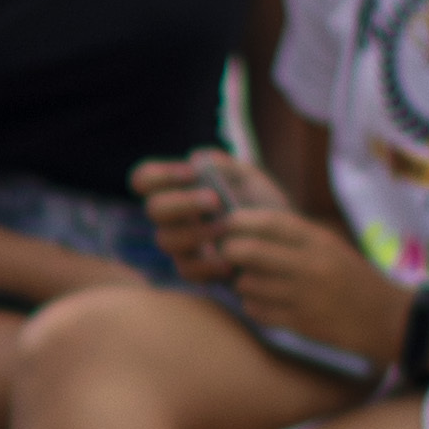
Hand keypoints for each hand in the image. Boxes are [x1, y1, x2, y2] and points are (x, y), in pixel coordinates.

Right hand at [132, 148, 253, 264]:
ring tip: (228, 228)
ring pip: (167, 240)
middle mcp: (171, 217)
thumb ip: (227, 167)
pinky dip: (208, 265)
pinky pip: (186, 270)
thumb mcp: (251, 179)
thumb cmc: (260, 203)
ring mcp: (179, 244)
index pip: (145, 179)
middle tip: (216, 200)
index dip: (160, 175)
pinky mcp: (192, 270)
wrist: (283, 240)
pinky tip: (230, 260)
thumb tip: (199, 158)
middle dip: (183, 203)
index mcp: (177, 188)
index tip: (192, 173)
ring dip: (197, 233)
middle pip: (154, 209)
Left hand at [210, 210, 411, 363]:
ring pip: (248, 284)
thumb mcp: (331, 247)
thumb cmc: (353, 279)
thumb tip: (246, 228)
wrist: (385, 319)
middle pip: (249, 251)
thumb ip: (295, 238)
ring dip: (243, 283)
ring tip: (252, 283)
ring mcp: (304, 296)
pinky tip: (263, 303)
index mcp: (320, 241)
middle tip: (227, 254)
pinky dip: (253, 306)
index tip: (226, 223)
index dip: (240, 221)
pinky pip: (258, 311)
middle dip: (230, 251)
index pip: (269, 221)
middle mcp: (310, 265)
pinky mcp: (301, 323)